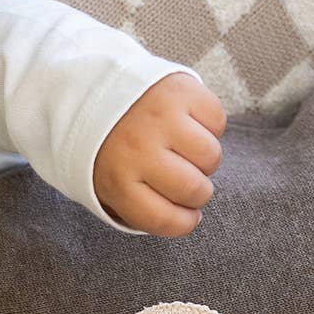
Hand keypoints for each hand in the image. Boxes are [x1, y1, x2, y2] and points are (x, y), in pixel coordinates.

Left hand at [93, 72, 226, 236]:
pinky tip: (191, 125)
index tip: (189, 218)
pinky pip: (217, 121)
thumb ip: (139, 206)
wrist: (96, 90)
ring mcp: (162, 118)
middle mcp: (139, 150)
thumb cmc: (109, 149)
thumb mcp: (107, 184)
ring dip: (206, 161)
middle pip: (193, 190)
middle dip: (198, 193)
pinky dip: (211, 127)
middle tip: (189, 182)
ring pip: (211, 157)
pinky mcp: (182, 91)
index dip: (184, 224)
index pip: (163, 219)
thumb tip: (188, 218)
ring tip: (188, 152)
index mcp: (116, 180)